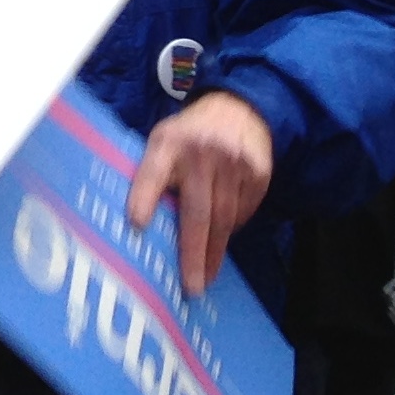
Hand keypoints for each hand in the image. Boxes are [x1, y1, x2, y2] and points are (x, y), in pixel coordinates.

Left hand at [126, 91, 273, 296]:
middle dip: (194, 254)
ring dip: (215, 251)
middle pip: (198, 212)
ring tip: (206, 276)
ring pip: (225, 219)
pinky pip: (244, 212)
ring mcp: (233, 163)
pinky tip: (222, 239)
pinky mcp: (258, 173)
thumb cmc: (189, 135)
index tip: (136, 224)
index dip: (144, 197)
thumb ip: (155, 173)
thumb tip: (142, 225)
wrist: (239, 108)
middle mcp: (201, 153)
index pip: (152, 172)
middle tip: (192, 286)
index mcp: (167, 144)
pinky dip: (232, 229)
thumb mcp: (163, 140)